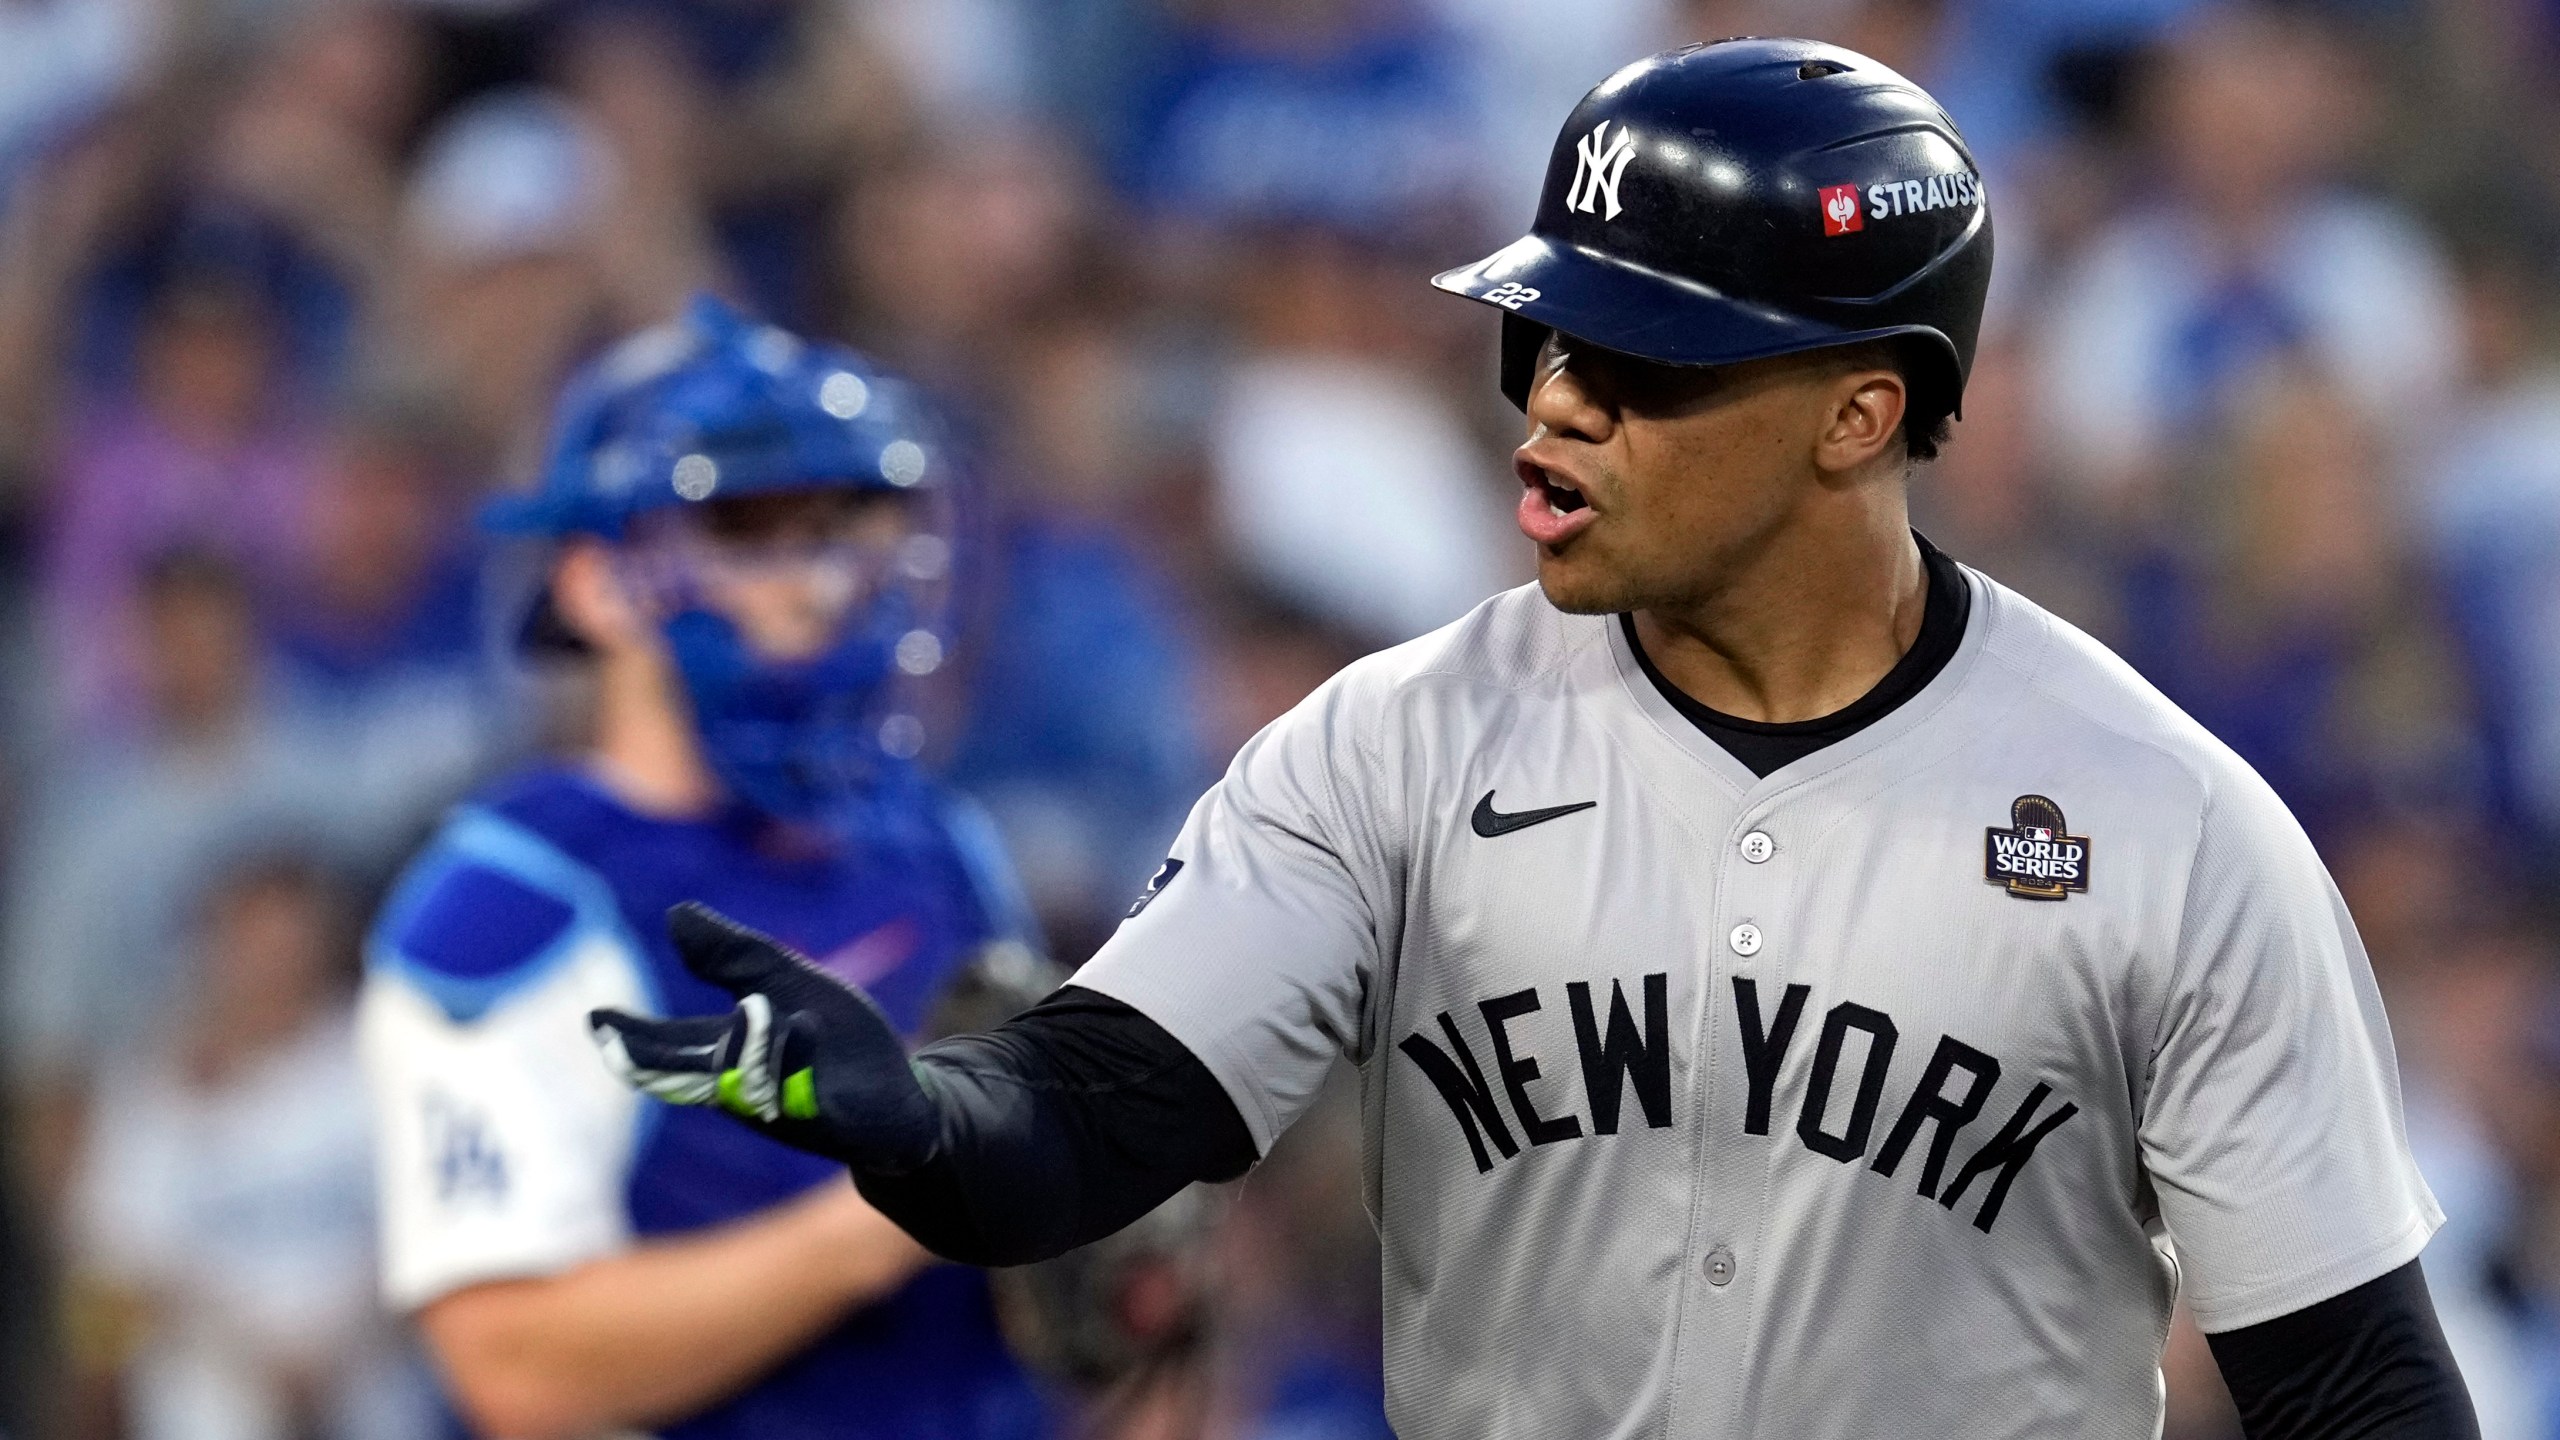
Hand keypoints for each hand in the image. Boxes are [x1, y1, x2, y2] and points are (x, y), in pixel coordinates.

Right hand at [589, 903, 941, 1170]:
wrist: (902, 1091)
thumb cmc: (836, 1039)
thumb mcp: (788, 981)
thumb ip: (735, 955)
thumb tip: (676, 914)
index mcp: (728, 1053)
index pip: (670, 1045)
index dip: (633, 1035)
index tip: (596, 1017)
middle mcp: (743, 1087)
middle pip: (690, 1073)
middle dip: (656, 1059)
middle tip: (620, 1039)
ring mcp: (781, 1109)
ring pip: (745, 1082)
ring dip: (747, 1046)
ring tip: (753, 1009)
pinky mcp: (824, 1123)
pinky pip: (800, 1094)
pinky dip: (798, 1057)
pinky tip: (804, 1023)